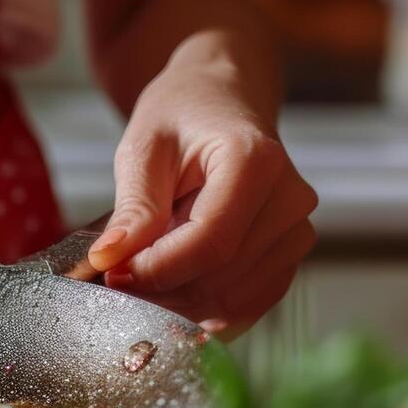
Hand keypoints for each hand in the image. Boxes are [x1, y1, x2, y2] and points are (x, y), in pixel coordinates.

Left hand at [85, 63, 316, 335]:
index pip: (211, 241)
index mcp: (255, 161)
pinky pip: (248, 303)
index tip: (112, 273)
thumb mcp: (144, 149)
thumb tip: (109, 260)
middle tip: (116, 279)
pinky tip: (172, 287)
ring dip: (180, 302)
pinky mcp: (289, 253)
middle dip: (161, 290)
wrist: (223, 99)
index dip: (158, 269)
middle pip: (222, 276)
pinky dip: (205, 307)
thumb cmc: (182, 115)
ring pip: (234, 298)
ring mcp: (297, 230)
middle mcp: (290, 199)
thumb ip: (134, 208)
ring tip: (143, 273)